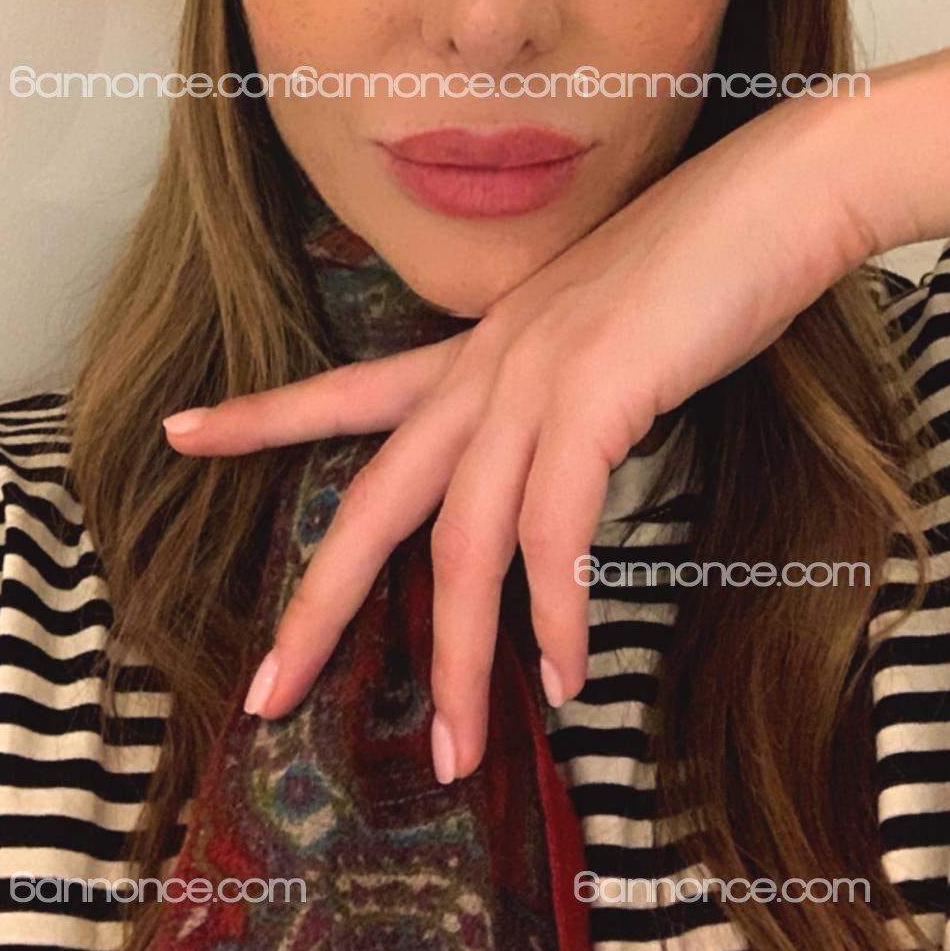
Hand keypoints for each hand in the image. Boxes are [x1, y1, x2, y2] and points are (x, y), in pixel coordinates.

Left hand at [162, 89, 873, 784]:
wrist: (768, 201)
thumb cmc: (697, 269)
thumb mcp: (601, 337)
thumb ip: (557, 401)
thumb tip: (549, 473)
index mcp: (479, 350)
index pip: (348, 388)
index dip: (262, 417)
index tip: (181, 433)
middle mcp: (486, 367)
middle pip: (376, 498)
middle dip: (319, 602)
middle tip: (268, 690)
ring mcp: (535, 380)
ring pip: (463, 542)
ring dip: (458, 658)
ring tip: (457, 748)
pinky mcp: (596, 399)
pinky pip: (556, 531)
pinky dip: (558, 614)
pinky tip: (564, 675)